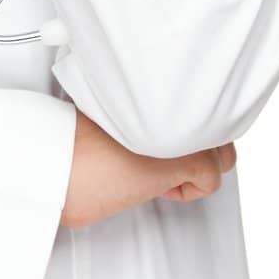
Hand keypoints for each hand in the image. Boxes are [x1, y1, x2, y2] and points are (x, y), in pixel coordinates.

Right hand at [60, 107, 237, 228]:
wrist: (56, 165)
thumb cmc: (69, 145)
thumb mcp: (104, 114)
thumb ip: (135, 110)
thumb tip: (151, 123)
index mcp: (150, 87)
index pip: (197, 98)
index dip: (185, 124)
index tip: (167, 138)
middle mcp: (170, 102)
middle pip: (218, 124)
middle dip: (198, 146)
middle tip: (167, 156)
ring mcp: (180, 129)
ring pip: (222, 153)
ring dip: (197, 167)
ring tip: (163, 171)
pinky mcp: (184, 159)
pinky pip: (211, 180)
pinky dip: (188, 191)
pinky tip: (159, 187)